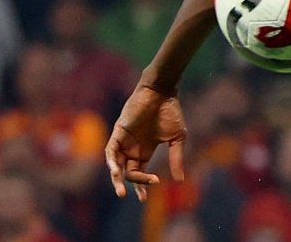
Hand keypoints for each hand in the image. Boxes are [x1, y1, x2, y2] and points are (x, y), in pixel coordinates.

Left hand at [105, 85, 186, 201]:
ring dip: (117, 179)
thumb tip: (180, 180)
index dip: (142, 186)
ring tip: (122, 192)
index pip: (139, 173)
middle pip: (128, 172)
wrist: (162, 92)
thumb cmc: (171, 112)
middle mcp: (132, 148)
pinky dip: (111, 163)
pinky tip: (116, 172)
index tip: (146, 197)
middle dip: (133, 186)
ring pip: (115, 165)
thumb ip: (176, 158)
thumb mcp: (177, 138)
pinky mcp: (118, 132)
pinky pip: (110, 151)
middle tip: (141, 197)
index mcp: (145, 150)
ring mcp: (124, 141)